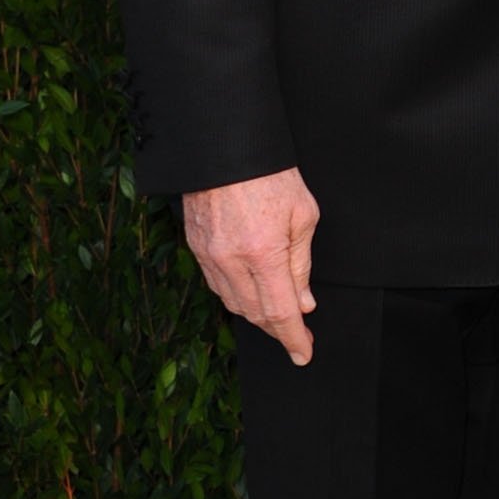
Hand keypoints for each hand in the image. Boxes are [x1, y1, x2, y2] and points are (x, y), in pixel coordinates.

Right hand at [183, 166, 320, 363]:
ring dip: (256, 315)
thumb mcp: (302, 215)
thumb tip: (303, 303)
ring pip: (233, 303)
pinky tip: (251, 294)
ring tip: (278, 316)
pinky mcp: (195, 246)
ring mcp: (208, 255)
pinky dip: (236, 296)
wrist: (225, 145)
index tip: (303, 353)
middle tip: (297, 335)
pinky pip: (216, 285)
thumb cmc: (271, 175)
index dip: (293, 338)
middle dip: (278, 329)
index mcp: (263, 253)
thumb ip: (301, 264)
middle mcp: (230, 260)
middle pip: (255, 313)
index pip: (280, 312)